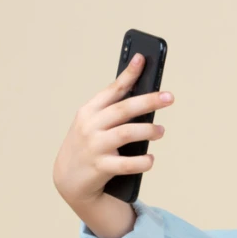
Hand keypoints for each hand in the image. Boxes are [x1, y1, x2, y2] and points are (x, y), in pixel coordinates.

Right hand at [52, 52, 173, 207]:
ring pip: (126, 133)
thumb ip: (113, 112)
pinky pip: (127, 164)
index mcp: (89, 111)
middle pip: (123, 109)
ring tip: (160, 131)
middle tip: (169, 97)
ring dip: (148, 130)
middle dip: (148, 101)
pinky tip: (151, 159)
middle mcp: (90, 126)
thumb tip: (145, 99)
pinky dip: (142, 161)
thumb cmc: (88, 146)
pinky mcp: (100, 168)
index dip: (128, 74)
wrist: (67, 179)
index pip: (112, 90)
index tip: (141, 59)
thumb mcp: (92, 124)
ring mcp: (94, 147)